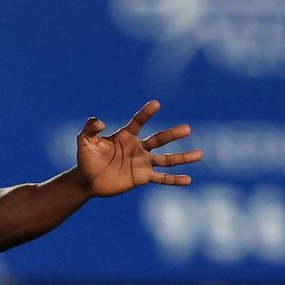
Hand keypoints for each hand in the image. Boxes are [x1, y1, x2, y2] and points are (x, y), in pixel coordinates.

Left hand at [75, 100, 200, 196]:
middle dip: (172, 135)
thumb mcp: (84, 142)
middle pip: (158, 140)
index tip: (156, 104)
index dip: (146, 113)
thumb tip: (100, 121)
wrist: (88, 180)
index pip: (138, 122)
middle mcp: (138, 148)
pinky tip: (188, 180)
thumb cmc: (86, 159)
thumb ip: (90, 129)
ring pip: (166, 159)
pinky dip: (174, 180)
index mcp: (125, 136)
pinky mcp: (142, 177)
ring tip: (200, 154)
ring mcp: (142, 163)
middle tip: (188, 129)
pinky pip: (161, 178)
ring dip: (182, 157)